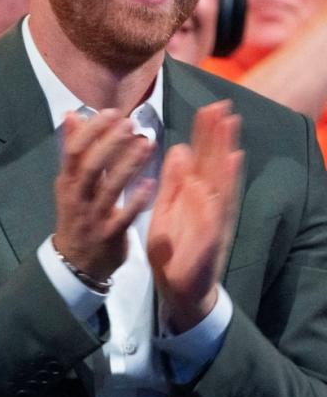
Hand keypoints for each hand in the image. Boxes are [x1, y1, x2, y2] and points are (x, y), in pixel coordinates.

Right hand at [53, 109, 155, 281]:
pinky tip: (151, 183)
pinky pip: (123, 217)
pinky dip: (137, 200)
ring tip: (148, 144)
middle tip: (131, 123)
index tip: (112, 112)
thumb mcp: (71, 182)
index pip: (74, 150)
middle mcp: (77, 197)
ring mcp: (92, 217)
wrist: (76, 263)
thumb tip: (72, 114)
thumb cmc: (78, 214)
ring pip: (109, 188)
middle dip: (110, 143)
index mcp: (67, 181)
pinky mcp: (109, 235)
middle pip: (90, 166)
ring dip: (128, 164)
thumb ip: (74, 149)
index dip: (92, 130)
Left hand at [148, 101, 242, 332]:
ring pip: (221, 188)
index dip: (206, 134)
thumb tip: (179, 148)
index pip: (202, 159)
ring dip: (225, 162)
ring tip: (230, 137)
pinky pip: (212, 221)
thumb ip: (173, 180)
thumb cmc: (174, 248)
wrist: (178, 290)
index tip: (210, 107)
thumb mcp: (166, 208)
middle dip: (220, 138)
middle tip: (224, 107)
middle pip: (216, 166)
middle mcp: (209, 205)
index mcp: (194, 195)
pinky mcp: (208, 243)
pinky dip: (215, 202)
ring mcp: (212, 223)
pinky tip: (215, 186)